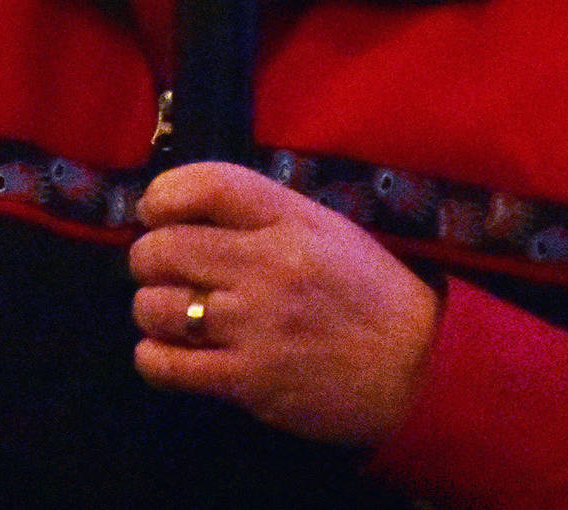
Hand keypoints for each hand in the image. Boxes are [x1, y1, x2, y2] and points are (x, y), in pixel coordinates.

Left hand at [128, 161, 439, 445]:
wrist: (421, 368)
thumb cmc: (373, 293)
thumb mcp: (330, 230)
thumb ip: (267, 214)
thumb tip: (193, 210)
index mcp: (293, 221)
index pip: (209, 185)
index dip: (164, 193)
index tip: (154, 209)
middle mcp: (268, 267)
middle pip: (164, 248)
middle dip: (147, 257)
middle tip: (159, 267)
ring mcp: (255, 326)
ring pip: (156, 307)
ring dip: (151, 307)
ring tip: (169, 312)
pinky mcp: (249, 381)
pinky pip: (166, 365)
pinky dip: (152, 356)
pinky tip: (165, 351)